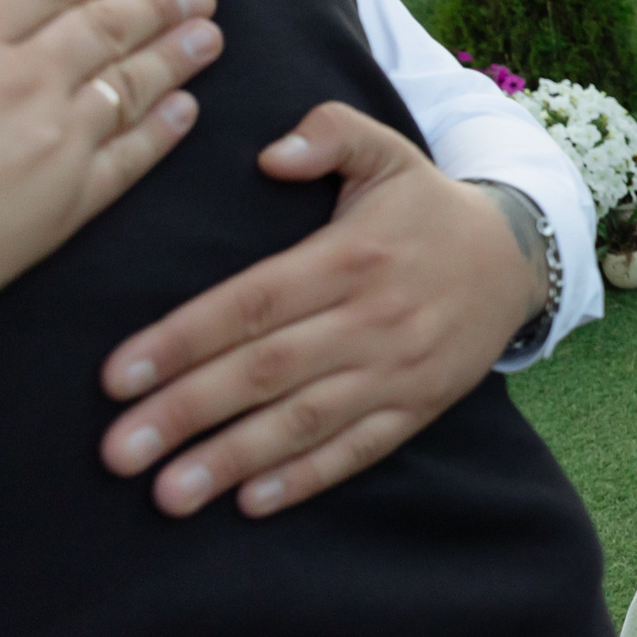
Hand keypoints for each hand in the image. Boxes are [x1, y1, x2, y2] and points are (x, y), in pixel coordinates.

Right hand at [0, 0, 220, 316]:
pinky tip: (187, 111)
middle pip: (106, 29)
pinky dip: (164, 129)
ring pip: (132, 85)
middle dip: (157, 7)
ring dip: (177, 57)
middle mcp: (21, 76)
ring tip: (209, 37)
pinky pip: (131, 156)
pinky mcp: (67, 202)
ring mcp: (52, 138)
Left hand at [98, 101, 546, 518]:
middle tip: (117, 453)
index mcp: (350, 257)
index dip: (183, 339)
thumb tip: (270, 154)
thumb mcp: (387, 150)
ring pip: (306, 420)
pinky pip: (360, 448)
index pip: (254, 302)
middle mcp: (373, 317)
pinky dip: (308, 477)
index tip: (117, 377)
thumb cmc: (426, 208)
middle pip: (267, 370)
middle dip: (187, 412)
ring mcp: (399, 368)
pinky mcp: (420, 405)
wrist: (519, 257)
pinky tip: (252, 501)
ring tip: (169, 495)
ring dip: (234, 460)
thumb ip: (329, 134)